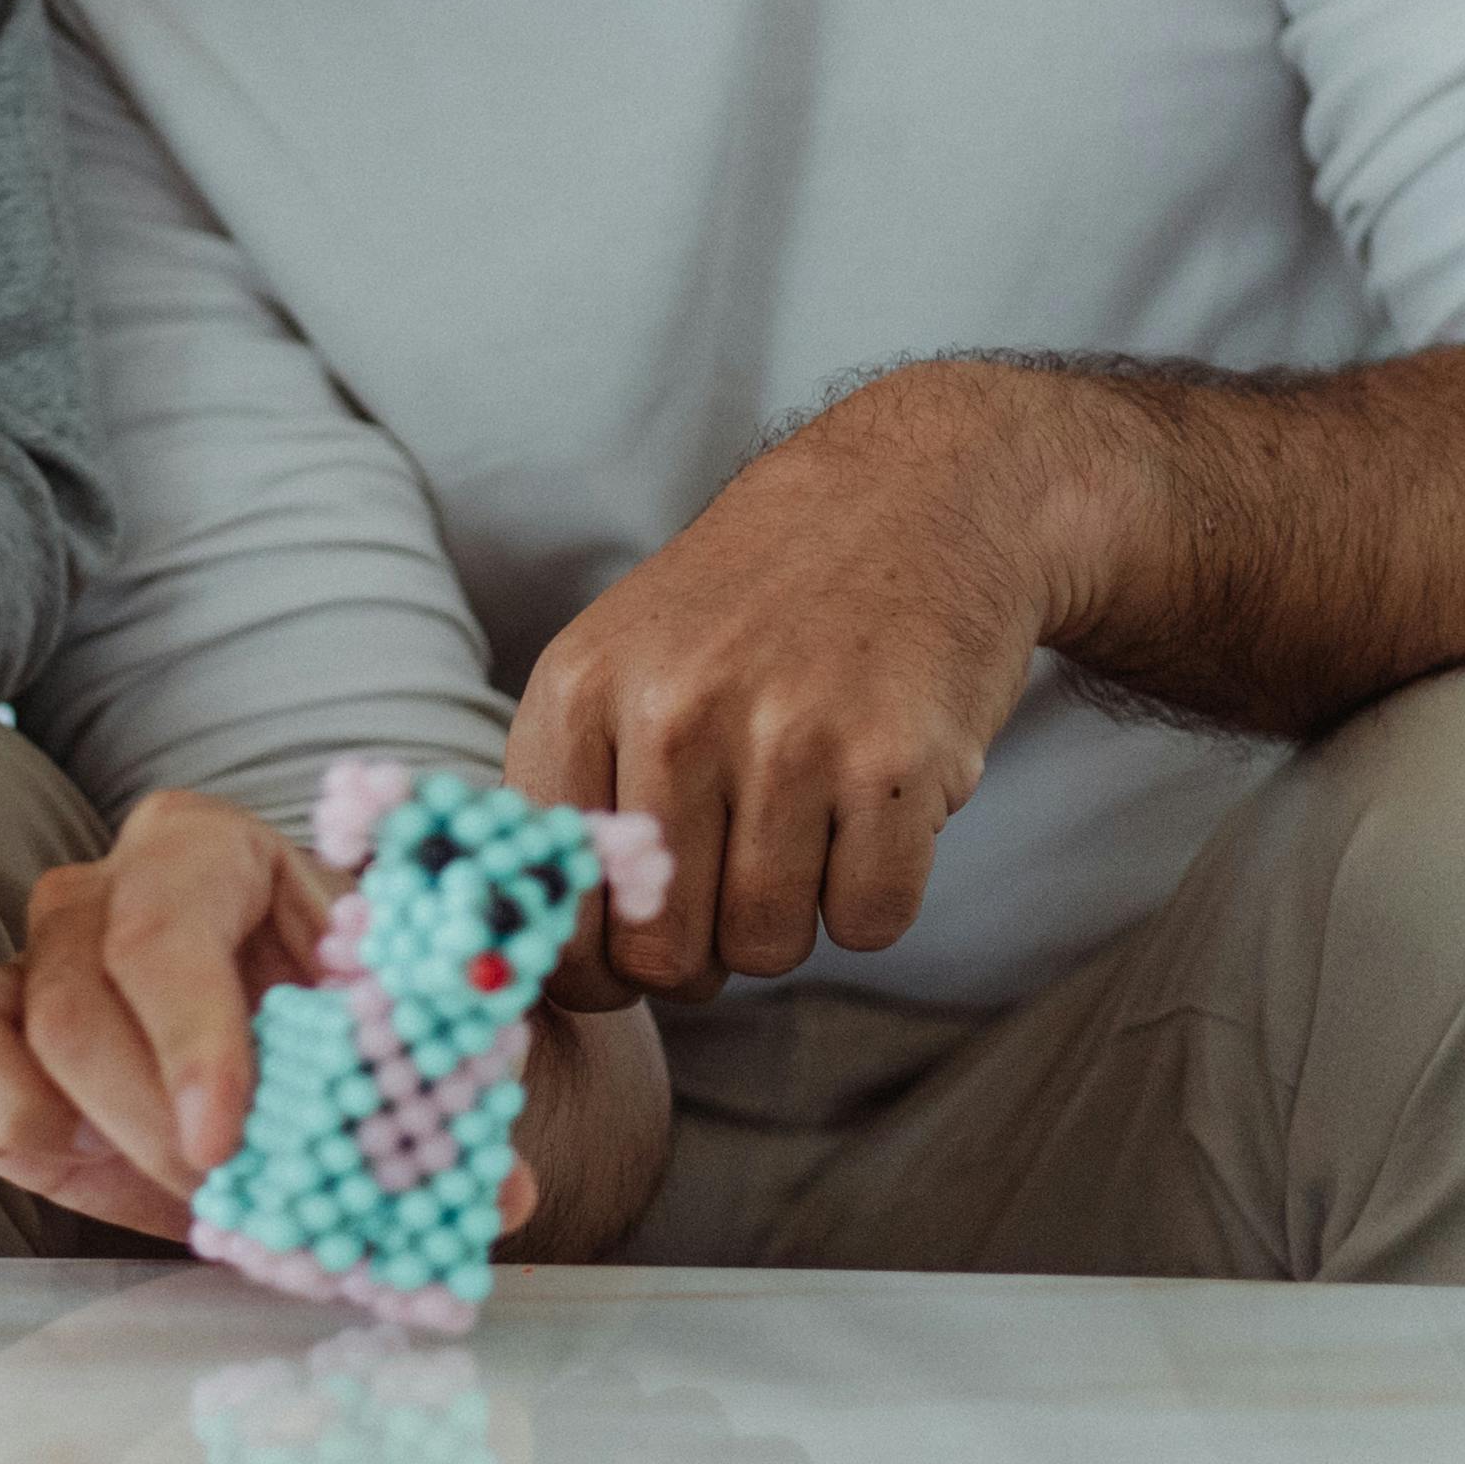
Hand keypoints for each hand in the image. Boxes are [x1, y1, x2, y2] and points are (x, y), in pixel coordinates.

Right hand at [0, 803, 565, 1249]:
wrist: (266, 1043)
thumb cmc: (325, 1020)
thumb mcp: (386, 1035)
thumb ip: (432, 1097)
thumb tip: (500, 1191)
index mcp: (201, 853)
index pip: (165, 928)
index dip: (192, 1034)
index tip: (226, 1136)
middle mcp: (93, 894)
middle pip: (76, 999)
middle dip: (144, 1120)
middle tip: (220, 1201)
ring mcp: (13, 963)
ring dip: (67, 1134)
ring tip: (159, 1193)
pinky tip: (45, 1157)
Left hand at [508, 359, 1104, 1000]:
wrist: (913, 497)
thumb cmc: (752, 608)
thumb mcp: (623, 661)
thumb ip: (574, 796)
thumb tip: (550, 965)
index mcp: (580, 690)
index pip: (555, 913)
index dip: (593, 966)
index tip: (628, 952)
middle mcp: (672, 712)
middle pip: (662, 954)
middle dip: (699, 954)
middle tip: (730, 886)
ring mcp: (788, 737)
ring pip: (767, 947)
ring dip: (792, 918)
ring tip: (804, 824)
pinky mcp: (895, 762)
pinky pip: (870, 924)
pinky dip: (875, 897)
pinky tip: (871, 814)